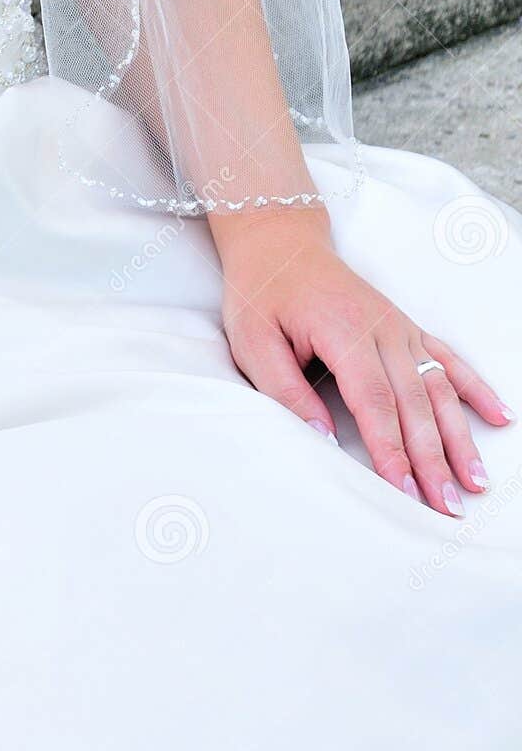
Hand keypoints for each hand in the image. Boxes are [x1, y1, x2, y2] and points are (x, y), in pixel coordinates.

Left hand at [212, 207, 512, 515]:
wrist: (279, 244)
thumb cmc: (261, 295)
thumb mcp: (253, 343)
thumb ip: (285, 390)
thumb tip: (320, 437)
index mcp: (344, 334)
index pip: (375, 404)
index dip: (392, 451)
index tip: (405, 491)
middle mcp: (383, 331)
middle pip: (415, 405)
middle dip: (433, 459)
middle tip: (447, 506)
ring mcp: (400, 327)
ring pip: (439, 388)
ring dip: (459, 436)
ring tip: (475, 481)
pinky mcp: (406, 326)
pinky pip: (449, 360)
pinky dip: (475, 389)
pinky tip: (500, 417)